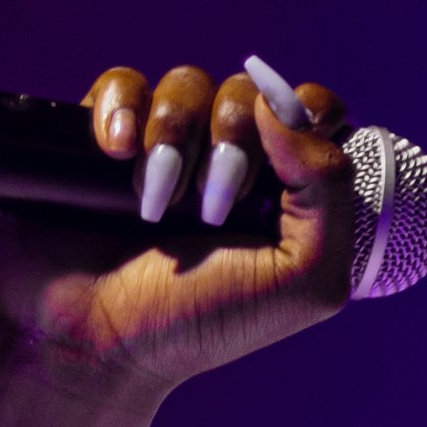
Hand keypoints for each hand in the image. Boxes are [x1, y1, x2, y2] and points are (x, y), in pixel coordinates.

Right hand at [0, 64, 359, 426]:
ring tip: (154, 204)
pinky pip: (124, 84)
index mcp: (287, 193)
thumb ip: (330, 191)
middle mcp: (231, 163)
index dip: (303, 115)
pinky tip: (115, 154)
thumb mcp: (306, 280)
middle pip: (249, 93)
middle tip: (210, 212)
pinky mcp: (107, 139)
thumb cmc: (203, 322)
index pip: (315, 109)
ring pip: (187, 85)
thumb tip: (281, 104)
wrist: (96, 341)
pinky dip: (120, 109)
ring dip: (174, 137)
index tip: (281, 161)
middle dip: (232, 145)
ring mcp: (168, 148)